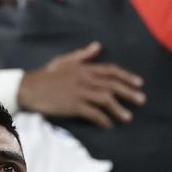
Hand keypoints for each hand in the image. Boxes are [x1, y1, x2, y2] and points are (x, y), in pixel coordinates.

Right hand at [20, 43, 147, 128]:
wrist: (29, 88)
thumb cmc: (47, 75)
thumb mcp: (65, 61)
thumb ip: (83, 55)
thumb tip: (98, 46)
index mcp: (84, 67)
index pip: (111, 71)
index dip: (127, 77)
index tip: (139, 84)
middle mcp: (84, 78)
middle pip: (112, 85)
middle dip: (129, 93)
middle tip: (141, 101)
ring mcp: (79, 92)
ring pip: (105, 99)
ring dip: (118, 109)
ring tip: (128, 117)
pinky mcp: (73, 105)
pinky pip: (93, 113)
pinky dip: (102, 119)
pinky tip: (108, 125)